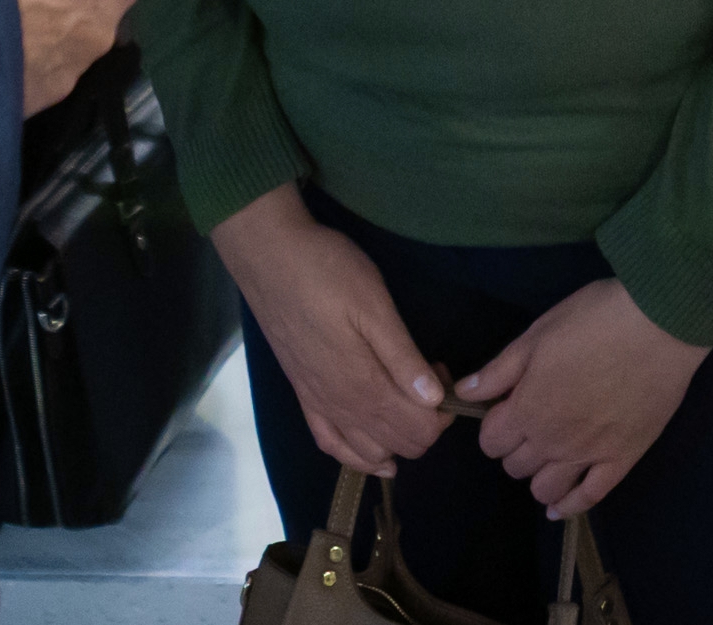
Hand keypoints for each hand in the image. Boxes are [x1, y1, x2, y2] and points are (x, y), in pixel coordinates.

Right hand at [211, 186, 451, 473]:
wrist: (269, 257)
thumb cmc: (327, 272)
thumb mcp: (373, 303)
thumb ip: (403, 357)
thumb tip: (434, 400)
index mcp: (364, 385)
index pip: (418, 430)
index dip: (443, 412)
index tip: (442, 371)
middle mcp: (342, 406)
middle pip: (399, 444)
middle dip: (427, 422)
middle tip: (428, 375)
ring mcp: (318, 404)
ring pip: (368, 452)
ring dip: (397, 440)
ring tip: (408, 400)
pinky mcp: (302, 395)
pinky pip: (330, 444)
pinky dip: (357, 456)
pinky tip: (373, 453)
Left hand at [455, 279, 705, 519]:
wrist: (659, 326)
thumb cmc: (594, 320)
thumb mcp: (537, 334)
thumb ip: (498, 370)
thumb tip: (463, 393)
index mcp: (527, 409)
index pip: (491, 441)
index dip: (494, 425)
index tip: (506, 407)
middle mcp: (553, 441)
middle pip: (516, 466)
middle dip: (514, 447)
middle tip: (530, 423)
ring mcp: (589, 456)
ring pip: (546, 489)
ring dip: (538, 477)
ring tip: (547, 455)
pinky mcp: (623, 461)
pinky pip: (590, 498)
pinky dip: (570, 506)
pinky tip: (560, 506)